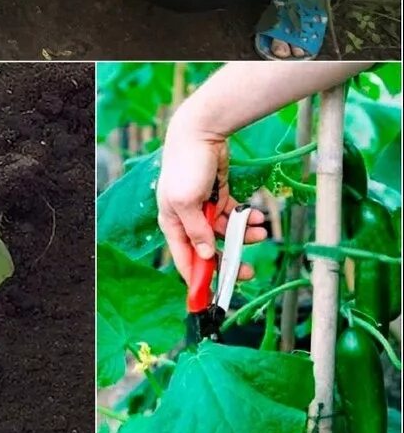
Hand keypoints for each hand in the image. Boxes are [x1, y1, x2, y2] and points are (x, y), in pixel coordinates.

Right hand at [157, 124, 266, 284]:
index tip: (213, 299)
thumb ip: (196, 231)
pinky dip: (246, 220)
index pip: (185, 259)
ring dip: (244, 236)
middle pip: (209, 250)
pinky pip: (234, 216)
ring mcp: (204, 208)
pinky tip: (257, 219)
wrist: (200, 133)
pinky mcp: (219, 196)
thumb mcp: (186, 202)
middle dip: (229, 260)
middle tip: (247, 271)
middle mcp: (187, 219)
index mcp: (173, 222)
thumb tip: (206, 255)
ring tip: (260, 232)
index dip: (198, 280)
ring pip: (226, 233)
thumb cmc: (186, 167)